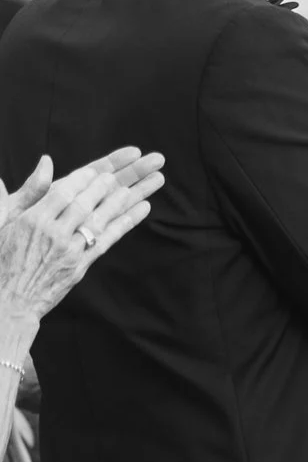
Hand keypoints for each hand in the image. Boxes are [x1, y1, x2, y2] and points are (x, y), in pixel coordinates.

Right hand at [0, 147, 162, 324]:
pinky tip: (139, 210)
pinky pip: (106, 241)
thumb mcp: (8, 220)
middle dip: (102, 188)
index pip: (63, 193)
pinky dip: (124, 224)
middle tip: (116, 177)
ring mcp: (69, 252)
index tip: (94, 171)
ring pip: (98, 222)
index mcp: (33, 220)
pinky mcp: (80, 266)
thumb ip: (30, 190)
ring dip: (118, 203)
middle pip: (83, 205)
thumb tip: (47, 161)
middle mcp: (53, 235)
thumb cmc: (4, 257)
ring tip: (132, 190)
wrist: (10, 299)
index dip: (81, 180)